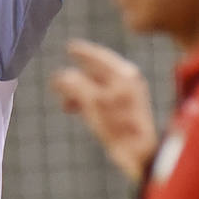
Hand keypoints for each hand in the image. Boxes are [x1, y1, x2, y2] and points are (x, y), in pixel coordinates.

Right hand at [52, 40, 158, 181]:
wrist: (141, 152)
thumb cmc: (118, 126)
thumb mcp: (92, 102)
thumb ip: (75, 85)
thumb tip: (61, 76)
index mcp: (123, 74)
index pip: (99, 56)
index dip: (82, 52)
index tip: (69, 47)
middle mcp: (129, 81)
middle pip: (97, 73)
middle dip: (76, 78)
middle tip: (57, 83)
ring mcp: (130, 96)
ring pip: (99, 87)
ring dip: (80, 93)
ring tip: (65, 105)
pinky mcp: (128, 111)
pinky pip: (105, 99)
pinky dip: (90, 102)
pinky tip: (81, 112)